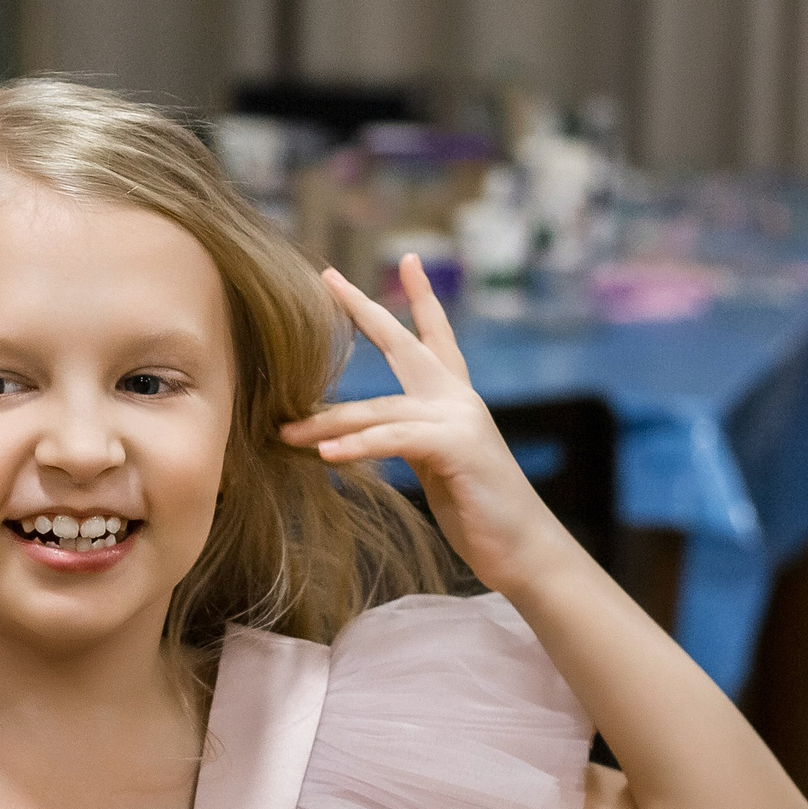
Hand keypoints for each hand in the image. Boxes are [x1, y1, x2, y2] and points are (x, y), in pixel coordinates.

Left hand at [280, 258, 582, 600]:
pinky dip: (357, 447)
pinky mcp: (456, 446)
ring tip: (285, 433)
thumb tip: (355, 438)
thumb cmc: (479, 513)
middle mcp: (459, 399)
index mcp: (456, 399)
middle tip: (329, 277)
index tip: (409, 260)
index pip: (436, 336)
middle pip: (404, 344)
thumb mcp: (436, 468)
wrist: (523, 549)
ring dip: (327, 422)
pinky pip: (393, 440)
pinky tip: (325, 455)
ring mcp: (460, 418)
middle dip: (364, 310)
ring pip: (379, 409)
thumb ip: (406, 440)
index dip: (421, 298)